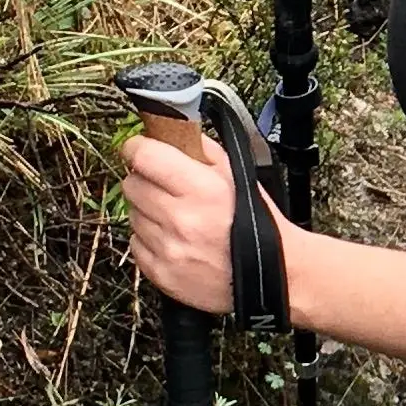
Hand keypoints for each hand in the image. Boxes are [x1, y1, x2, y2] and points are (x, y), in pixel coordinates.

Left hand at [124, 129, 267, 314]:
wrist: (273, 273)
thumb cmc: (257, 222)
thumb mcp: (237, 174)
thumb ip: (203, 148)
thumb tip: (173, 131)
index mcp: (201, 188)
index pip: (144, 156)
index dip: (136, 147)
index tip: (137, 147)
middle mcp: (180, 218)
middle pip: (132, 184)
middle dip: (144, 179)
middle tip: (163, 184)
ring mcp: (168, 249)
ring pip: (132, 214)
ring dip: (148, 210)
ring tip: (174, 216)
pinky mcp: (161, 273)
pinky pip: (136, 243)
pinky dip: (149, 238)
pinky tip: (173, 238)